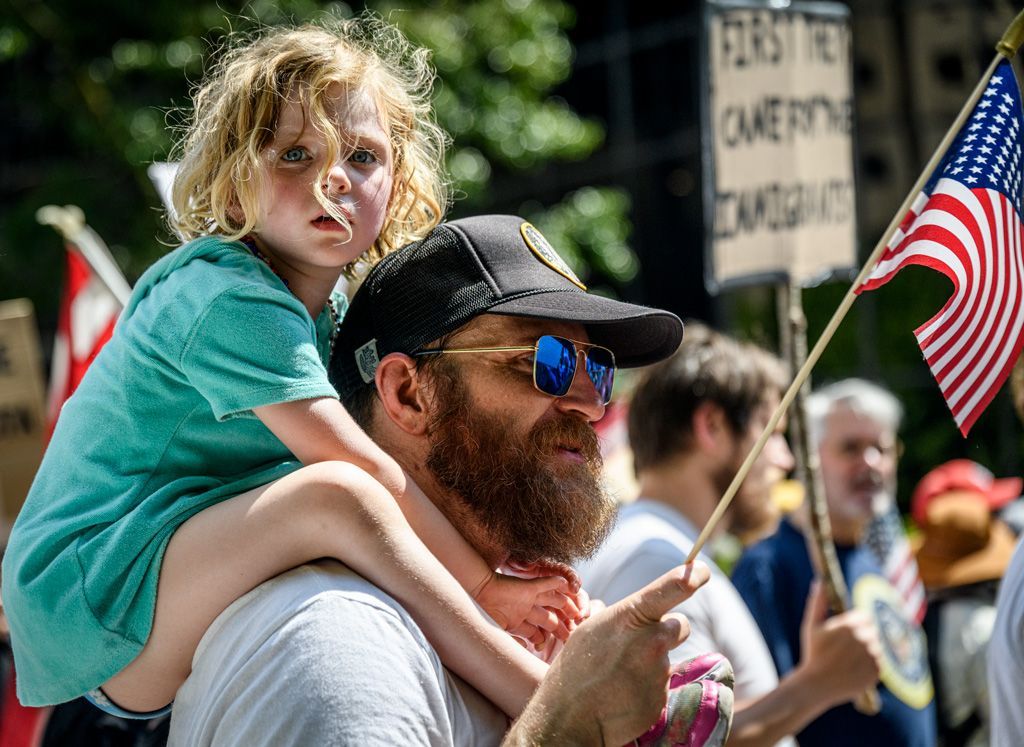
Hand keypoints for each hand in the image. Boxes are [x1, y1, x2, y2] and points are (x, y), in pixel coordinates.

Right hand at [474, 570, 581, 647]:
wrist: (473, 593)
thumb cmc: (479, 615)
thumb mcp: (494, 634)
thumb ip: (509, 643)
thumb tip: (523, 653)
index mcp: (516, 622)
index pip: (536, 633)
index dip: (545, 641)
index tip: (552, 649)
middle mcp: (525, 610)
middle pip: (549, 619)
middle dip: (561, 628)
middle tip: (573, 635)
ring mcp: (527, 597)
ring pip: (553, 601)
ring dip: (567, 607)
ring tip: (579, 614)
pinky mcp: (527, 586)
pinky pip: (546, 583)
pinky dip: (557, 583)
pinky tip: (569, 584)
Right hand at [503, 562, 710, 745]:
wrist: (571, 716)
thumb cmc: (575, 668)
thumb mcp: (592, 629)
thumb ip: (623, 618)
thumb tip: (638, 615)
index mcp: (631, 615)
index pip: (673, 587)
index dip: (692, 576)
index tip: (703, 571)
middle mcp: (653, 639)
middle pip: (680, 625)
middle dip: (668, 631)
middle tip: (641, 645)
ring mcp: (659, 670)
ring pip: (666, 658)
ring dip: (651, 663)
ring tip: (620, 676)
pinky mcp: (662, 696)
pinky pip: (660, 685)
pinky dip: (646, 687)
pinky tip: (624, 693)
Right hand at [797, 581, 881, 706]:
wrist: (818, 684)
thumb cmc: (813, 653)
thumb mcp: (811, 625)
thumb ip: (818, 602)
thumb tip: (819, 581)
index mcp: (850, 625)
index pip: (865, 617)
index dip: (855, 624)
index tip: (845, 633)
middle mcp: (865, 638)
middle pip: (872, 631)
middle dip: (862, 636)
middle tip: (845, 648)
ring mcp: (873, 656)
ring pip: (877, 647)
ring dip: (867, 650)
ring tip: (849, 659)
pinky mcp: (877, 671)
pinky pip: (879, 663)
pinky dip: (870, 665)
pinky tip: (854, 668)